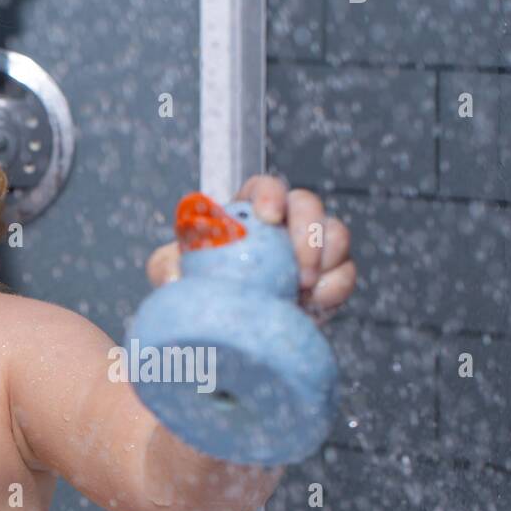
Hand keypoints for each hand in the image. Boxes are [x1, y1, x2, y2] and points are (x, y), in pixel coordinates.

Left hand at [145, 174, 356, 325]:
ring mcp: (309, 249)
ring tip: (305, 287)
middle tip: (299, 267)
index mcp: (245, 210)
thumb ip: (165, 269)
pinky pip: (344, 273)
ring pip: (336, 234)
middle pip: (308, 205)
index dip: (270, 194)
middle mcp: (281, 223)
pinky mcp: (327, 278)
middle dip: (308, 230)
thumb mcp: (171, 272)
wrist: (223, 323)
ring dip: (327, 258)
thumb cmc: (195, 284)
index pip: (264, 186)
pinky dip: (335, 287)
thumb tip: (172, 280)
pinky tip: (315, 304)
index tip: (268, 215)